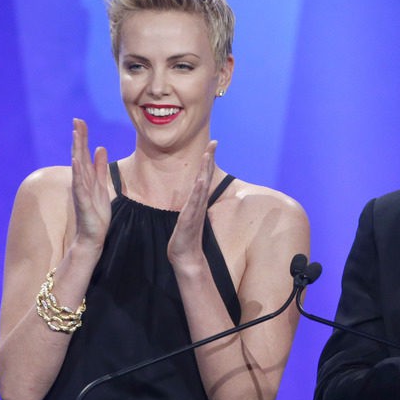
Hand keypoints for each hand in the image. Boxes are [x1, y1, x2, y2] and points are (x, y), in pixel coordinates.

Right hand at [71, 118, 111, 246]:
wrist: (93, 235)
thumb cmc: (96, 211)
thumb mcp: (101, 185)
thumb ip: (100, 167)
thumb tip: (100, 148)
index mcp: (87, 177)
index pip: (83, 153)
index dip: (82, 137)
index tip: (80, 121)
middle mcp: (81, 181)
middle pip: (79, 155)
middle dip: (79, 138)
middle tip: (77, 121)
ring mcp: (81, 190)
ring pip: (78, 167)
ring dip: (77, 150)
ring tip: (76, 135)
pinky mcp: (83, 201)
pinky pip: (80, 185)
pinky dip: (78, 173)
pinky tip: (76, 161)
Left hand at [167, 141, 217, 268]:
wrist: (185, 256)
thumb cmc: (185, 238)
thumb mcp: (187, 216)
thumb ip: (190, 205)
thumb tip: (192, 196)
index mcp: (197, 202)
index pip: (204, 178)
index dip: (208, 162)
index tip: (212, 145)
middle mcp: (198, 204)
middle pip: (205, 177)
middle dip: (209, 160)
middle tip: (214, 143)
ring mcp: (195, 211)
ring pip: (201, 187)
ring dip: (205, 171)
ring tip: (208, 156)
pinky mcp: (189, 219)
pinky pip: (195, 203)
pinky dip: (199, 191)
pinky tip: (201, 181)